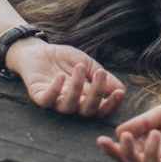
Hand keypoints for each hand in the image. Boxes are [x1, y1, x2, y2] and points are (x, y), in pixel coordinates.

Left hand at [9, 40, 125, 117]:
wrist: (40, 51)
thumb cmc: (65, 59)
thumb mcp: (88, 63)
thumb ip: (102, 76)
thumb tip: (121, 89)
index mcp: (85, 98)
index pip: (100, 108)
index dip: (111, 104)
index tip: (120, 92)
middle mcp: (72, 104)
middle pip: (87, 110)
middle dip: (96, 94)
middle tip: (101, 74)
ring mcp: (55, 101)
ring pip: (68, 106)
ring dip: (76, 88)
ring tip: (80, 67)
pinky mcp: (39, 96)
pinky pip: (47, 99)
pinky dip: (55, 90)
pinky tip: (61, 77)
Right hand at [96, 99, 160, 161]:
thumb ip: (143, 121)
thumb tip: (118, 131)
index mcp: (146, 144)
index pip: (125, 152)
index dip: (112, 150)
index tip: (101, 140)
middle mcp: (157, 158)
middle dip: (128, 155)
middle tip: (126, 139)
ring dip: (150, 157)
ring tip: (155, 136)